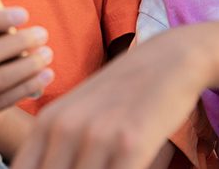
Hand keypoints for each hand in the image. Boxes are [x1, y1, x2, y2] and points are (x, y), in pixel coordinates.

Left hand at [12, 26, 208, 168]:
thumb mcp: (79, 112)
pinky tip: (134, 166)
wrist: (171, 59)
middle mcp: (64, 128)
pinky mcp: (130, 144)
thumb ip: (55, 145)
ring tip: (111, 167)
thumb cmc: (125, 92)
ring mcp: (96, 135)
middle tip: (96, 168)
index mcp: (47, 123)